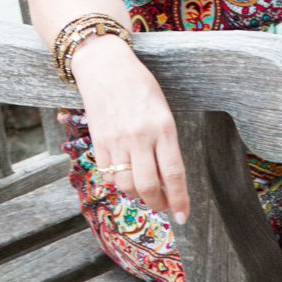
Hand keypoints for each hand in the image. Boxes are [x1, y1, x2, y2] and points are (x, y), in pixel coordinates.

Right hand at [71, 37, 190, 222]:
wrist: (104, 65)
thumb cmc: (139, 85)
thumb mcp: (162, 110)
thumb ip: (165, 143)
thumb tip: (167, 179)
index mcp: (163, 127)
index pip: (174, 174)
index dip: (179, 200)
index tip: (182, 216)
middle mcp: (140, 136)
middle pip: (148, 186)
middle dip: (157, 203)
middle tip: (162, 206)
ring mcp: (117, 140)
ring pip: (125, 185)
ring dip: (136, 194)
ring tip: (142, 190)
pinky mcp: (98, 140)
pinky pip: (107, 174)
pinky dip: (117, 181)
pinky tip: (123, 175)